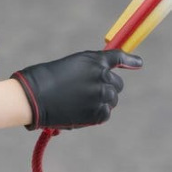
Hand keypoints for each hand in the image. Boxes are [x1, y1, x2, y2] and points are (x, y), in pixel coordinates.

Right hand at [11, 49, 142, 129]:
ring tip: (79, 104)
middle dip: (106, 88)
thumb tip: (99, 86)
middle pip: (117, 84)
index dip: (130, 61)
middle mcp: (102, 75)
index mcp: (93, 60)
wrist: (33, 98)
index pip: (117, 58)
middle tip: (88, 95)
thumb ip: (87, 72)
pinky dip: (95, 114)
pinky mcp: (98, 112)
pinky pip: (105, 114)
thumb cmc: (42, 81)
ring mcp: (101, 94)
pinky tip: (79, 112)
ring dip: (100, 102)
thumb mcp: (68, 67)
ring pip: (111, 100)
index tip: (138, 63)